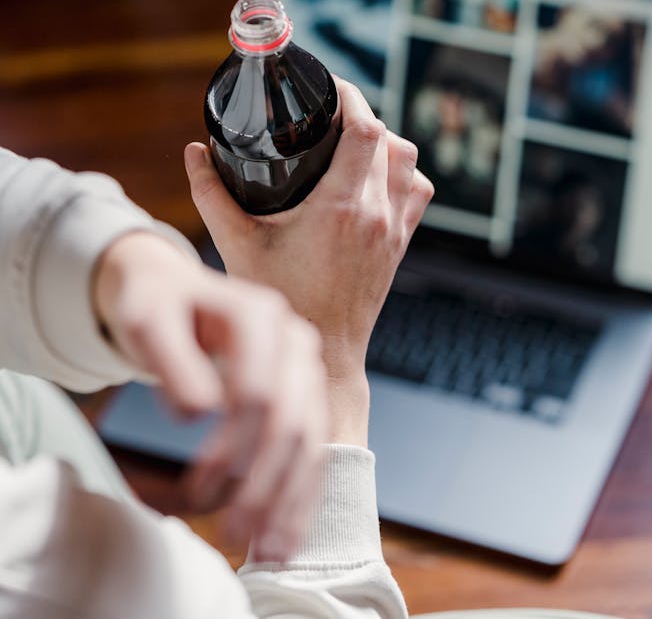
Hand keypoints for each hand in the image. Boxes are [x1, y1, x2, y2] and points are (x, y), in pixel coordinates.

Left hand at [92, 232, 326, 560]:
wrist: (173, 293)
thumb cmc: (156, 308)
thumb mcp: (146, 322)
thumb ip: (172, 360)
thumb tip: (199, 412)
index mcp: (259, 314)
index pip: (258, 392)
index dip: (232, 449)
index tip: (197, 491)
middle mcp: (294, 336)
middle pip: (291, 421)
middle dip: (264, 485)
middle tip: (232, 534)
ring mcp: (306, 365)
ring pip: (312, 439)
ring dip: (290, 499)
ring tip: (266, 549)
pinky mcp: (306, 391)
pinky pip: (314, 447)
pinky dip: (301, 493)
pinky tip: (286, 533)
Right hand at [185, 78, 433, 445]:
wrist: (323, 355)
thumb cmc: (281, 301)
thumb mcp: (236, 245)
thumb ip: (211, 194)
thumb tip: (194, 151)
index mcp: (342, 207)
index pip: (366, 129)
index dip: (351, 98)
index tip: (329, 88)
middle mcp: (377, 214)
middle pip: (390, 138)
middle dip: (363, 115)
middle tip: (332, 112)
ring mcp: (395, 229)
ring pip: (410, 162)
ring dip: (386, 143)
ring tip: (351, 140)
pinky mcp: (402, 243)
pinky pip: (419, 191)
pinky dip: (402, 174)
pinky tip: (374, 176)